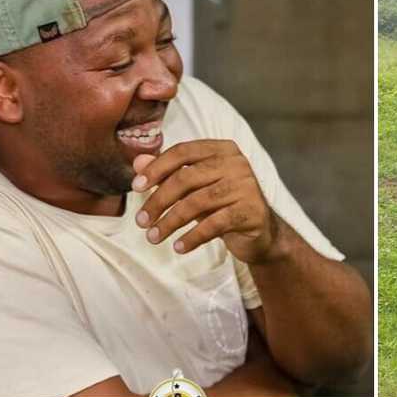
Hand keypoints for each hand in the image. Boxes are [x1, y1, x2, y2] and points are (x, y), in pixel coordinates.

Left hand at [131, 140, 283, 263]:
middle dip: (158, 200)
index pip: (183, 151)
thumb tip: (138, 162)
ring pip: (198, 202)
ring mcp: (246, 187)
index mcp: (222, 149)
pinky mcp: (251, 212)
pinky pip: (214, 225)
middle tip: (141, 221)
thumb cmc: (223, 205)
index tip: (135, 187)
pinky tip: (178, 247)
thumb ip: (168, 173)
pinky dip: (192, 238)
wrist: (261, 232)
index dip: (156, 168)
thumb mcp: (195, 188)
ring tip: (153, 237)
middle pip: (187, 178)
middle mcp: (237, 163)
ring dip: (170, 222)